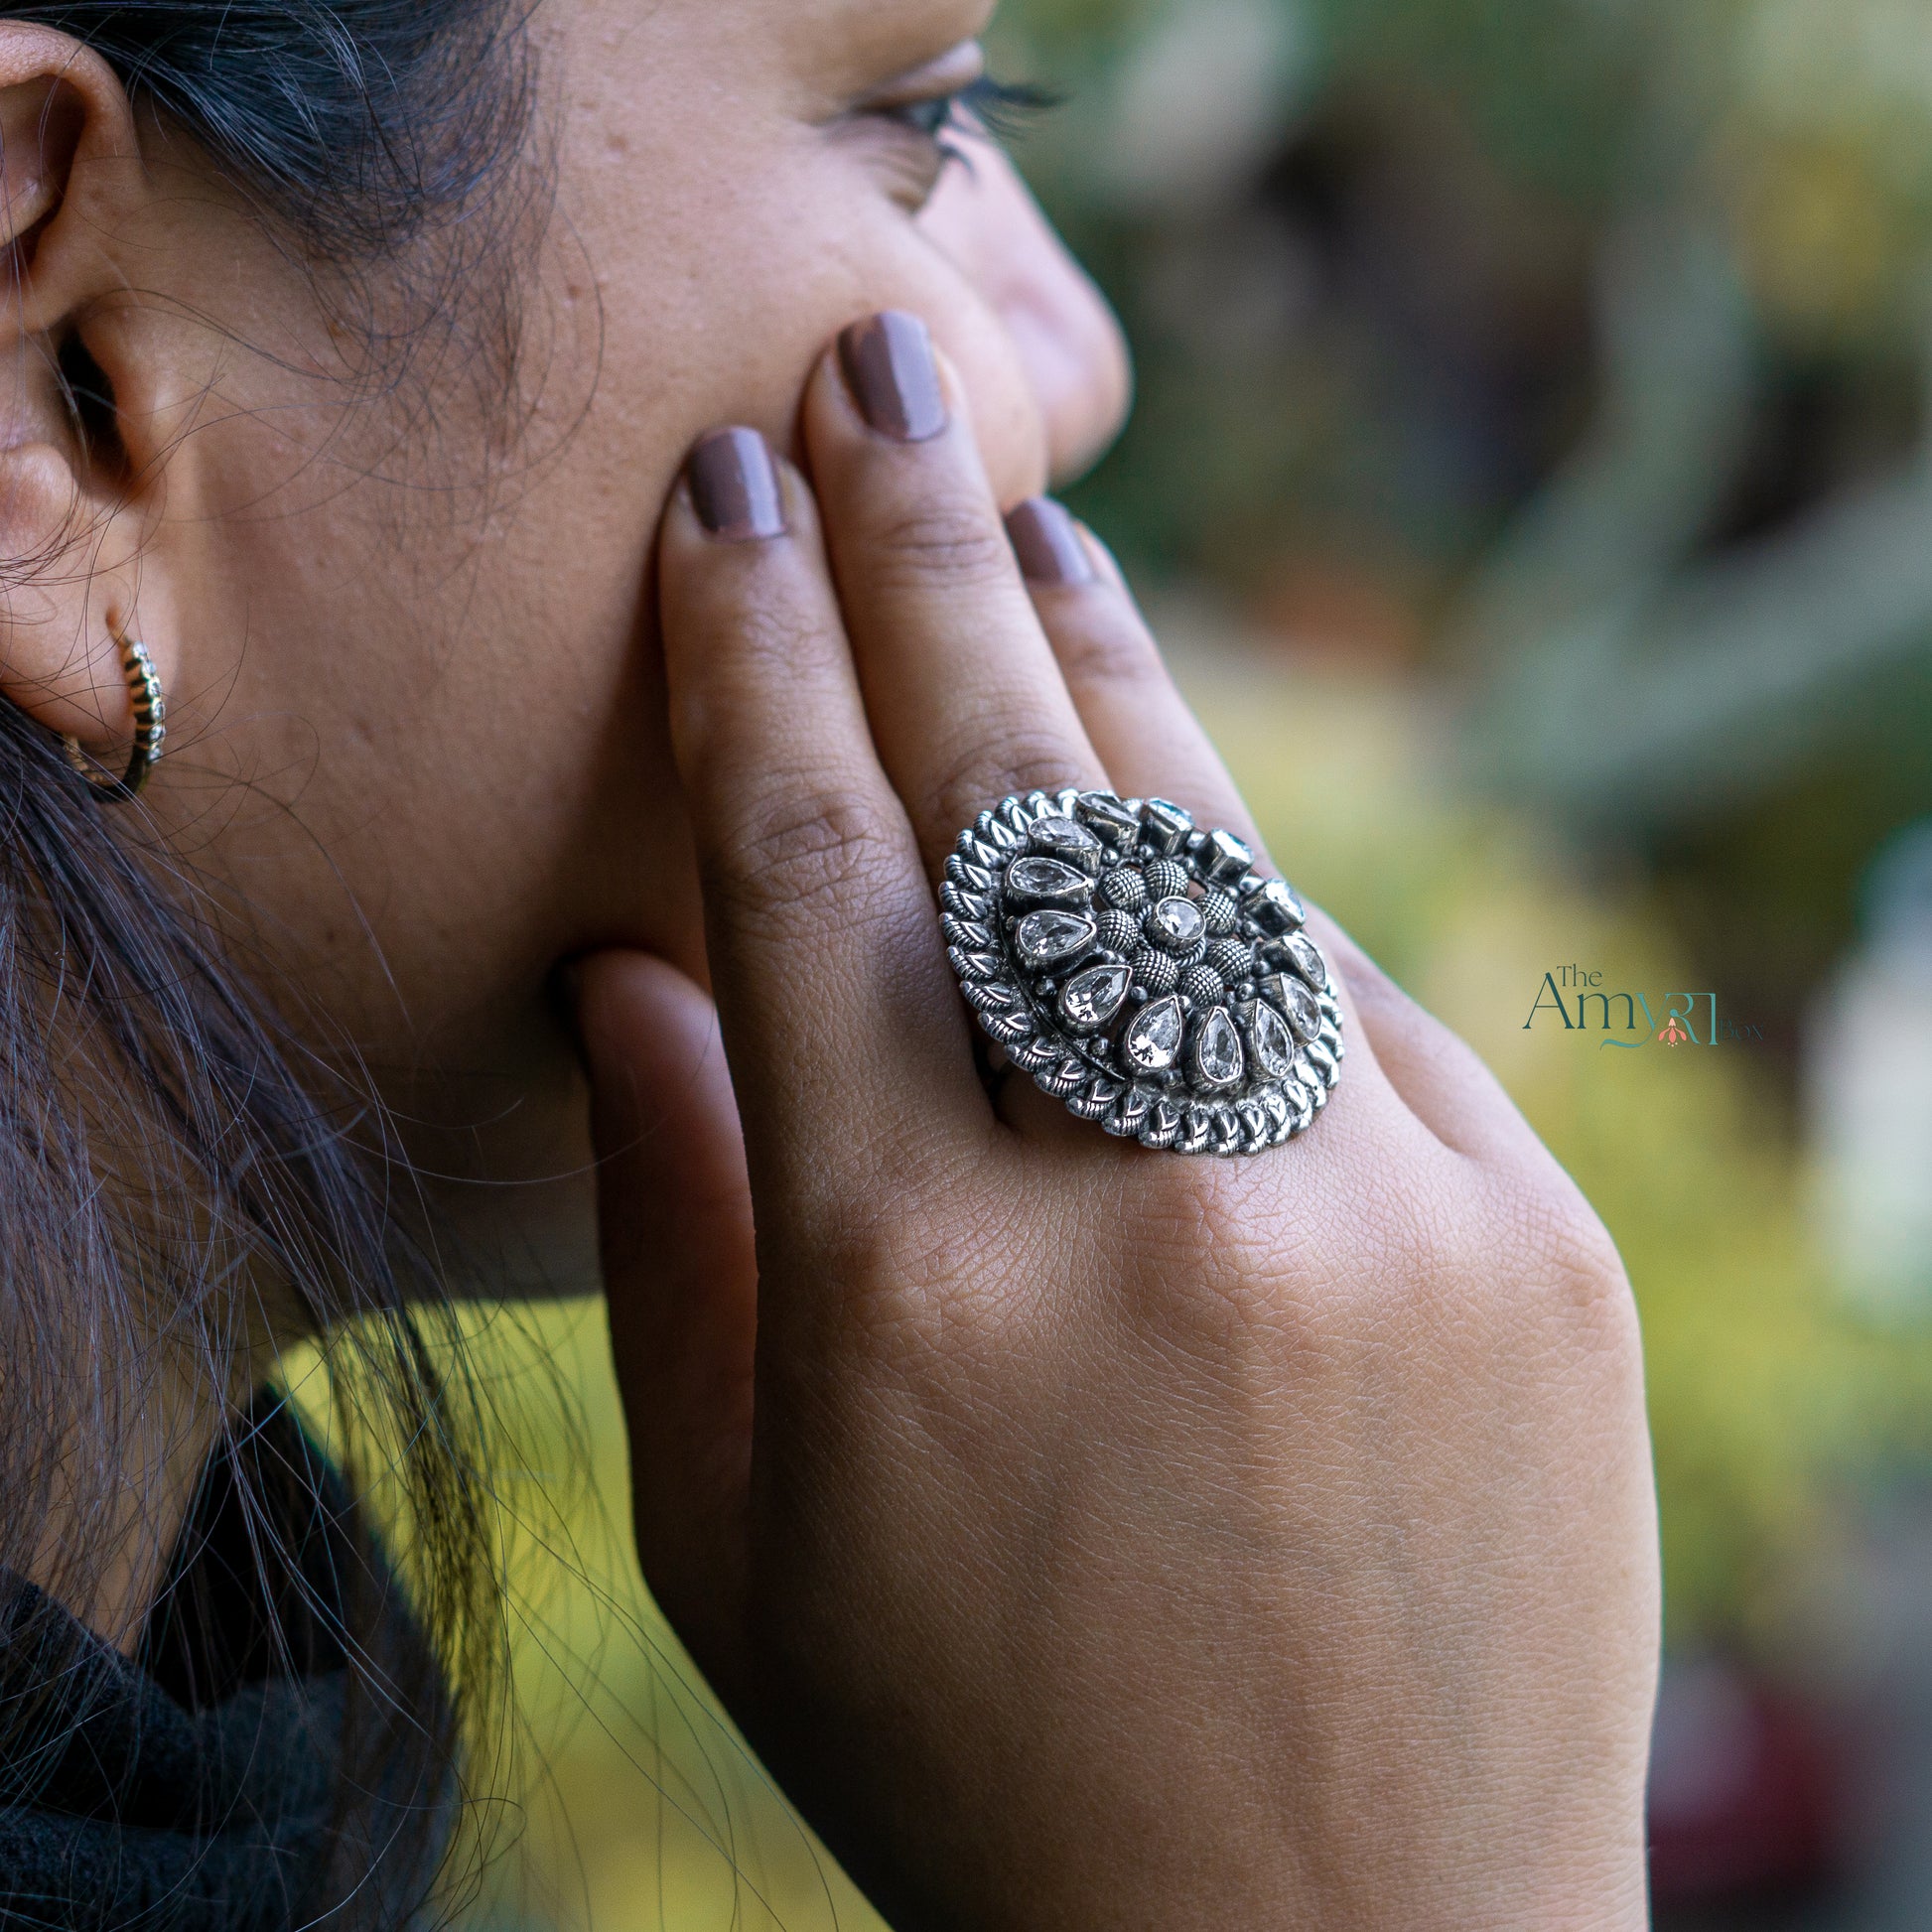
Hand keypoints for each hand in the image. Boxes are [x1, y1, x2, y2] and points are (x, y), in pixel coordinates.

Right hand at [574, 311, 1658, 1930]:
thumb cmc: (986, 1774)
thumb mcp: (745, 1552)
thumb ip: (675, 1242)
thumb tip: (627, 979)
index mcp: (904, 1293)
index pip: (804, 868)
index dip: (749, 652)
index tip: (716, 503)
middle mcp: (1147, 1211)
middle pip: (1016, 785)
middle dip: (926, 548)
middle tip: (879, 379)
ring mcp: (1376, 1208)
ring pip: (1209, 857)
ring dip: (1110, 678)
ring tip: (1042, 546)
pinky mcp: (1534, 1240)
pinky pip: (1352, 1011)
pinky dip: (1241, 932)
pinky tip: (1179, 880)